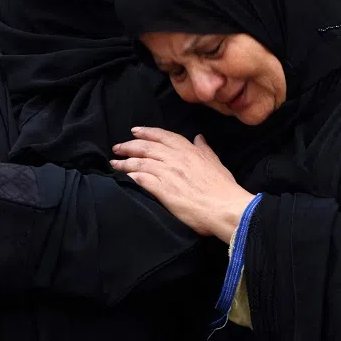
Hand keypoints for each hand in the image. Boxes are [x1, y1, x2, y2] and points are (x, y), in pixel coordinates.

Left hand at [110, 127, 254, 242]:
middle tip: (117, 147)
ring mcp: (168, 173)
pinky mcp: (163, 189)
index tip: (133, 132)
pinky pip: (142, 179)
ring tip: (114, 163)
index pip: (162, 136)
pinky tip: (125, 177)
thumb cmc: (223, 188)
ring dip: (125, 162)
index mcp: (188, 150)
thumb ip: (204, 149)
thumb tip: (199, 137)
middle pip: (146, 147)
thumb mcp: (215, 163)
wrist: (226, 209)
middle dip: (128, 146)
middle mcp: (176, 158)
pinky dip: (132, 176)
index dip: (146, 132)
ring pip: (140, 162)